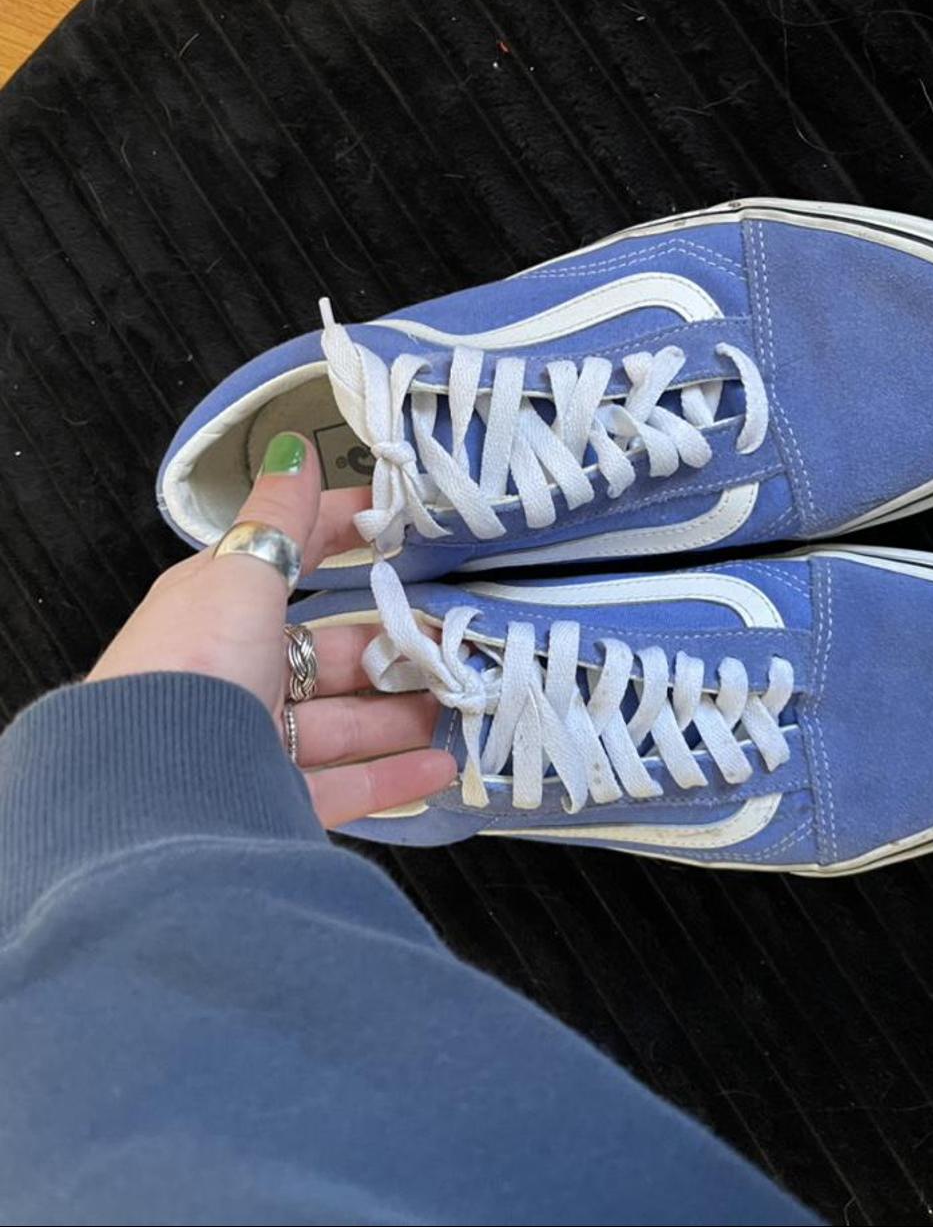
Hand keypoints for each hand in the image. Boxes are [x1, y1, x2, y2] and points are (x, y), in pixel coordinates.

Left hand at [87, 432, 456, 827]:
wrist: (152, 789)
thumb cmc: (190, 667)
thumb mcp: (238, 577)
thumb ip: (277, 521)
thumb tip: (292, 452)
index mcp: (221, 611)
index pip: (291, 560)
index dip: (342, 535)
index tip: (401, 525)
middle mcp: (236, 675)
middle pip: (330, 654)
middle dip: (393, 646)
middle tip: (451, 638)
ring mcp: (254, 742)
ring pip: (345, 722)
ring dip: (404, 713)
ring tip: (460, 702)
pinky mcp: (272, 800)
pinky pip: (345, 786)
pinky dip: (395, 776)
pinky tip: (441, 765)